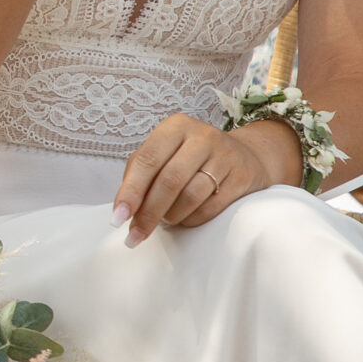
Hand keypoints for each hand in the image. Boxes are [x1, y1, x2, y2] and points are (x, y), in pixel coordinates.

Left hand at [111, 112, 283, 246]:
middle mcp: (201, 137)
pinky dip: (192, 219)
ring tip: (166, 220)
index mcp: (175, 127)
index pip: (147, 160)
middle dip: (148, 213)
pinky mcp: (242, 176)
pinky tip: (186, 218)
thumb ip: (139, 175)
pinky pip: (211, 207)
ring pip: (191, 196)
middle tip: (136, 234)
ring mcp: (225, 155)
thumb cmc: (191, 157)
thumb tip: (123, 209)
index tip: (117, 218)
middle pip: (169, 181)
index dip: (130, 192)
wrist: (245, 154)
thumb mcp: (164, 154)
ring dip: (172, 216)